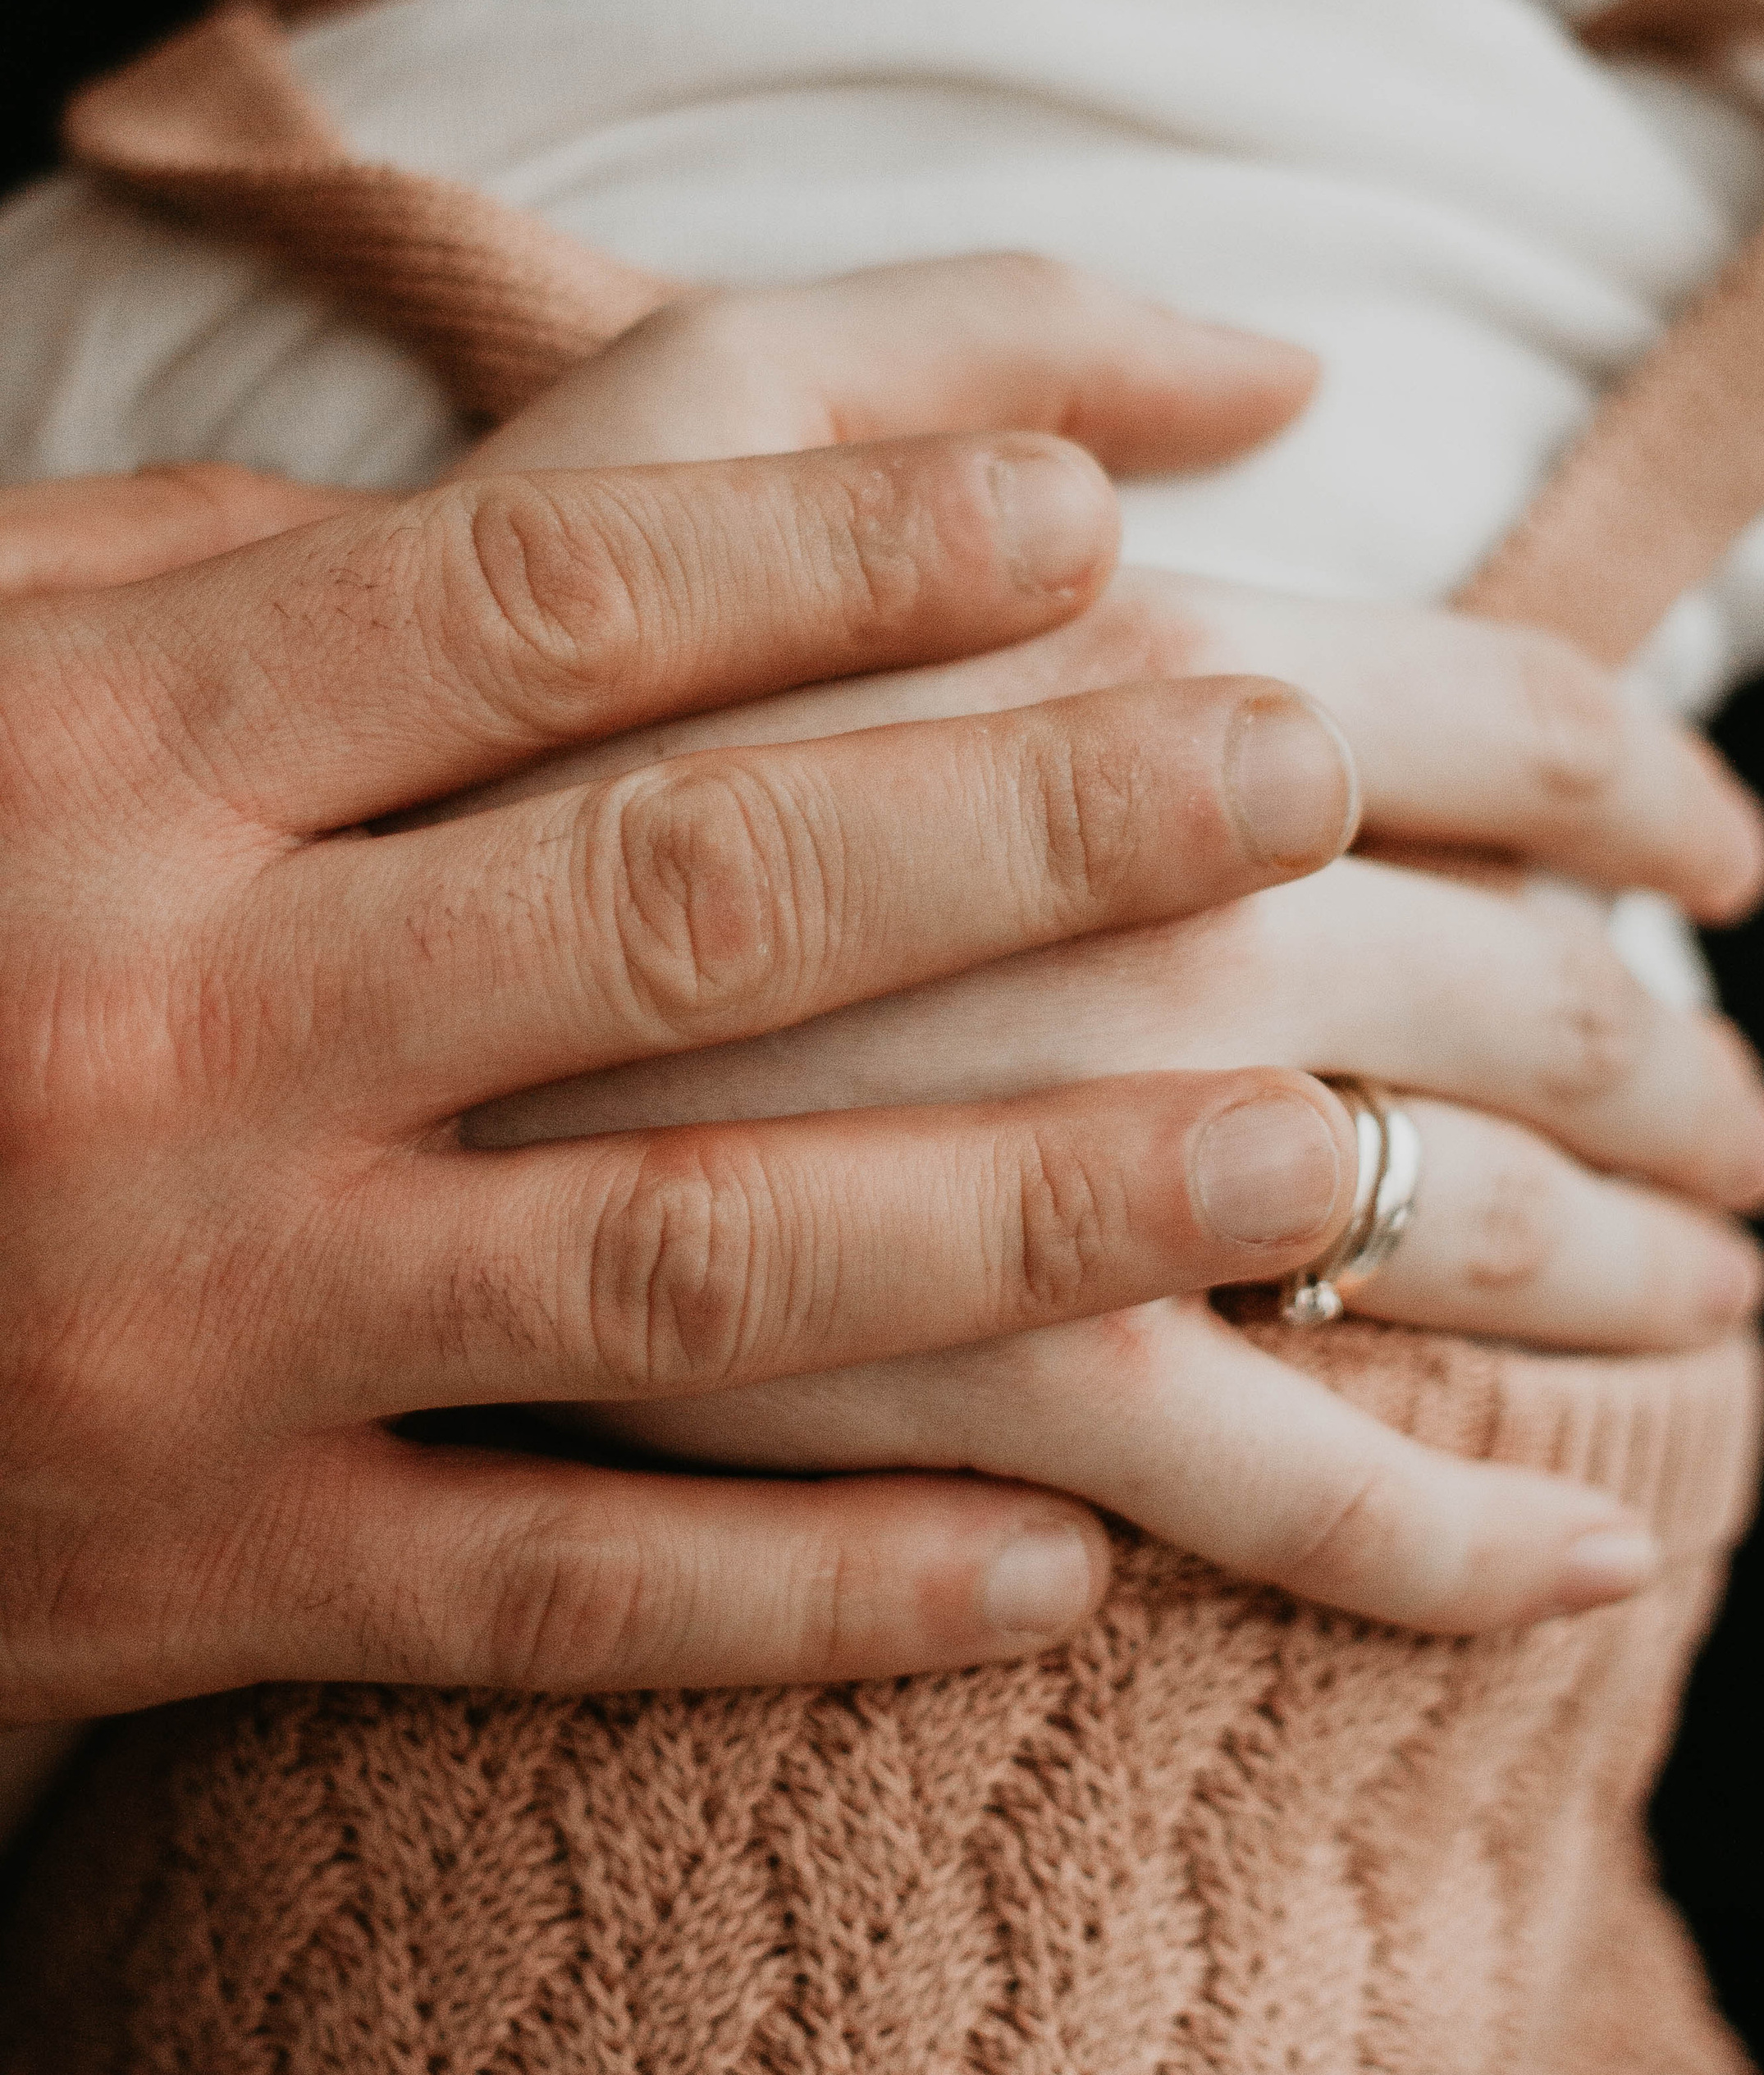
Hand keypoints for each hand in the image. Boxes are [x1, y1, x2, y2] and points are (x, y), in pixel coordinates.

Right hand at [0, 434, 1655, 1726]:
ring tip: (1322, 1148)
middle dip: (1024, 831)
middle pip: (684, 904)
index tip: (1091, 506)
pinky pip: (557, 1594)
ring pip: (689, 1268)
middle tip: (1312, 759)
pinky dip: (817, 1592)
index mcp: (125, 751)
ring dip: (1029, 1209)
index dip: (832, 544)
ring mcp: (203, 1322)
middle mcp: (181, 1024)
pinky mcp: (203, 1575)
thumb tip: (687, 479)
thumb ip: (317, 550)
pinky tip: (1071, 1561)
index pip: (544, 607)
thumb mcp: (19, 653)